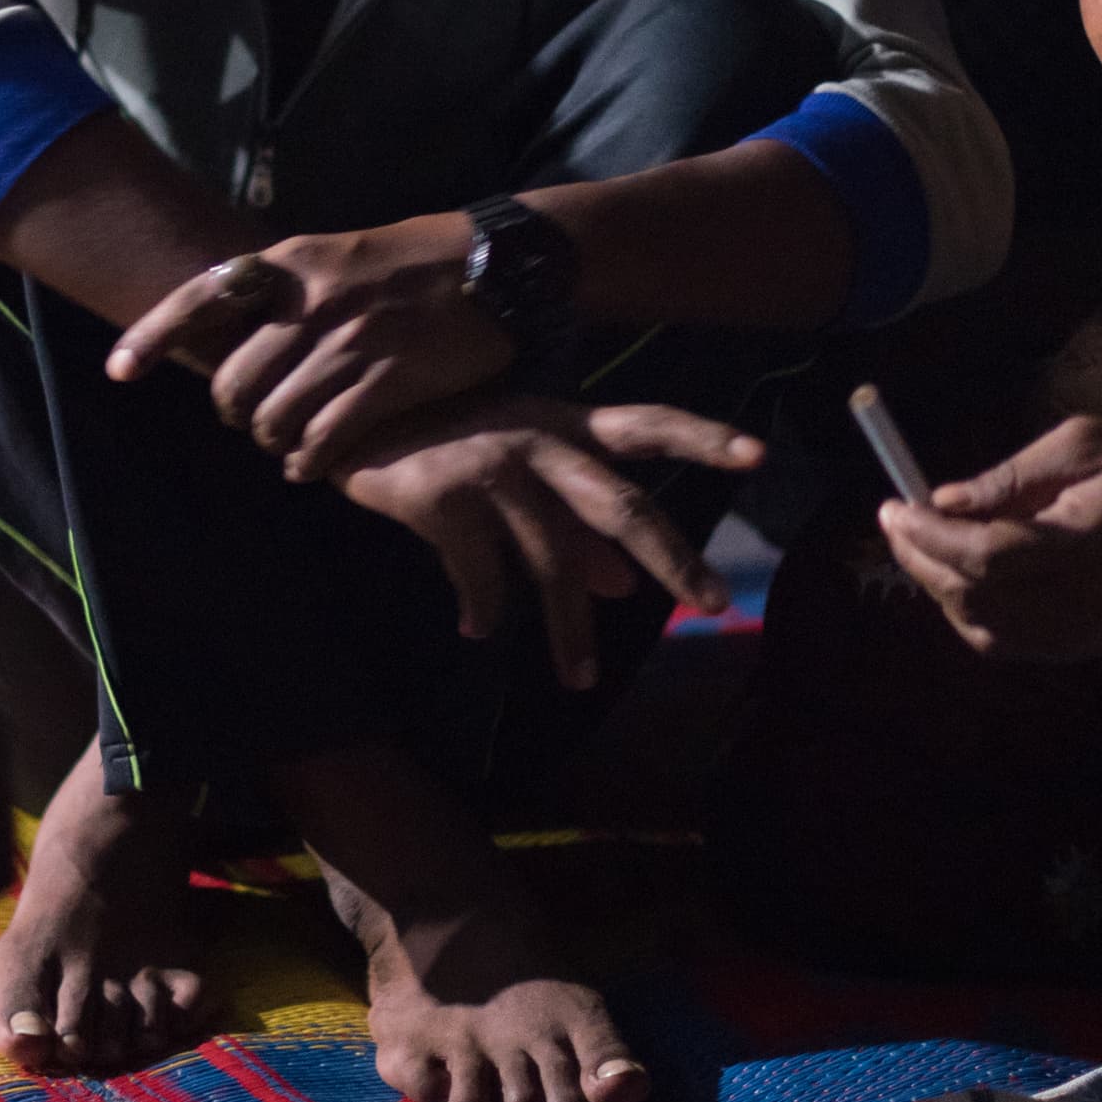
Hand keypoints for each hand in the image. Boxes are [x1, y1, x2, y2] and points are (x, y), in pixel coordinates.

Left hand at [109, 213, 518, 475]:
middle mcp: (312, 300)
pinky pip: (325, 439)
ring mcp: (351, 341)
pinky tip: (317, 462)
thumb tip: (233, 338)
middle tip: (255, 423)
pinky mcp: (390, 380)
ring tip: (292, 445)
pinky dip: (311, 461)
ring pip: (274, 418)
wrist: (497, 266)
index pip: (201, 297)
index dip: (151, 336)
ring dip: (275, 442)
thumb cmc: (413, 263)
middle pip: (233, 383)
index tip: (119, 371)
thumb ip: (288, 291)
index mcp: (293, 262)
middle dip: (237, 415)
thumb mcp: (339, 254)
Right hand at [330, 397, 763, 690]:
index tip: (760, 456)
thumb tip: (622, 586)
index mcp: (562, 424)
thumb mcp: (516, 473)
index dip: (703, 437)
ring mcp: (491, 465)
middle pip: (619, 503)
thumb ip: (571, 525)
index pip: (647, 424)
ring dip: (567, 630)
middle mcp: (537, 437)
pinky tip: (479, 629)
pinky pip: (481, 574)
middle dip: (670, 557)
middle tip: (711, 606)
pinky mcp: (443, 496)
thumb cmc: (442, 442)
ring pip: (551, 560)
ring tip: (578, 679)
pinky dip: (485, 610)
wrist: (342, 421)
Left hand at [874, 415, 1101, 659]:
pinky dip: (967, 609)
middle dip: (920, 558)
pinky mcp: (1078, 645)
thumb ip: (1012, 476)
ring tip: (921, 538)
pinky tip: (959, 570)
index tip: (892, 505)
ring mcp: (1079, 633)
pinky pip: (1004, 640)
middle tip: (895, 518)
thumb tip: (943, 500)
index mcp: (1086, 543)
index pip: (986, 557)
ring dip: (938, 585)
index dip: (929, 536)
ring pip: (980, 628)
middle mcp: (1080, 601)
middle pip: (973, 598)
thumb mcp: (1086, 443)